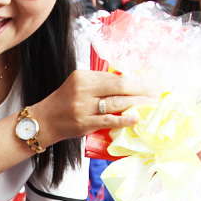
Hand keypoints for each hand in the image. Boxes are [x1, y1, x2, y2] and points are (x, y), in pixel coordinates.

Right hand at [29, 70, 151, 145]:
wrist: (44, 120)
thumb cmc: (64, 102)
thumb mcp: (78, 85)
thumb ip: (99, 84)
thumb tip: (127, 84)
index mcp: (82, 77)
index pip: (114, 77)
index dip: (135, 81)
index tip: (150, 85)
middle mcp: (83, 90)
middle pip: (118, 87)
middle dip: (141, 90)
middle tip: (156, 94)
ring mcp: (83, 108)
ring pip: (116, 103)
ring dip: (137, 103)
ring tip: (151, 104)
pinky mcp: (84, 124)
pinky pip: (108, 120)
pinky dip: (124, 119)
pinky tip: (136, 117)